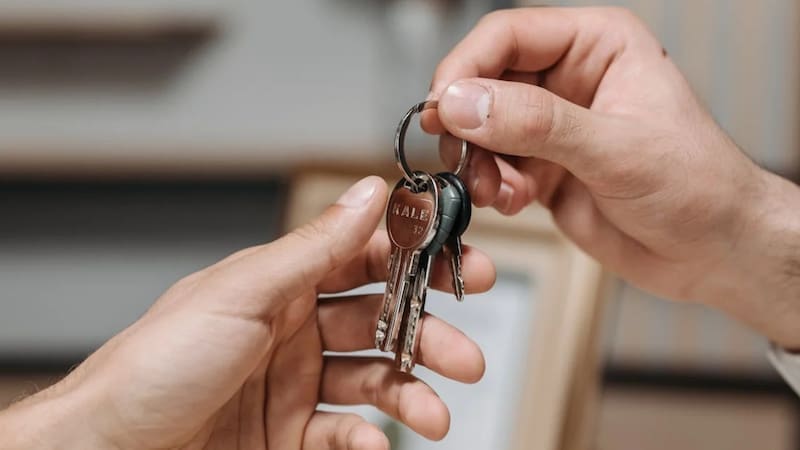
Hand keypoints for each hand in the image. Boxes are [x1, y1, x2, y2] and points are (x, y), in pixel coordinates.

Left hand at [0, 176, 495, 448]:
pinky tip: (375, 443)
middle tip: (465, 355)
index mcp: (281, 284)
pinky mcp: (288, 435)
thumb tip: (369, 192)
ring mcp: (292, 384)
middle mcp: (292, 330)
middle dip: (427, 336)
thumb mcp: (243, 291)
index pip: (363, 260)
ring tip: (437, 411)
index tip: (463, 266)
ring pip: (371, 381)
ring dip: (411, 394)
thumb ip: (315, 246)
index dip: (416, 261)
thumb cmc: (155, 363)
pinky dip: (367, 439)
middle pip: (378, 324)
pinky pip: (344, 433)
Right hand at [423, 8, 799, 345]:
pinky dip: (492, 187)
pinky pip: (495, 167)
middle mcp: (569, 79)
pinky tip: (514, 202)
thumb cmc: (697, 186)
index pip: (508, 36)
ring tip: (495, 190)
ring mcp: (553, 126)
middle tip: (461, 155)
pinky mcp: (543, 168)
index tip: (443, 107)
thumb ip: (537, 122)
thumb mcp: (616, 149)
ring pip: (483, 128)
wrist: (712, 252)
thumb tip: (466, 102)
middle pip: (486, 82)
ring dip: (477, 162)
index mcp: (597, 46)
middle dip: (469, 123)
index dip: (467, 67)